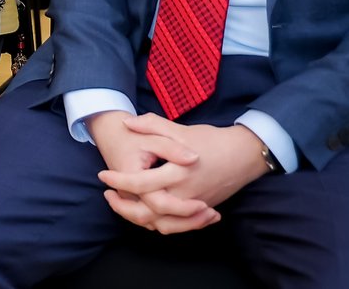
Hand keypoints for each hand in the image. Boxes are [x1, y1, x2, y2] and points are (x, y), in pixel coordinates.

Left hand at [96, 117, 268, 233]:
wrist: (243, 155)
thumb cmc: (212, 140)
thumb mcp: (180, 129)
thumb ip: (152, 125)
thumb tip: (127, 122)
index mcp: (177, 173)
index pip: (140, 184)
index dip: (119, 180)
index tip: (104, 176)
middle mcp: (184, 195)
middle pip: (147, 212)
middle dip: (123, 207)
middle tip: (108, 195)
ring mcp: (193, 206)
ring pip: (160, 224)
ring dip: (138, 219)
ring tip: (123, 206)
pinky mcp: (199, 211)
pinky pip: (175, 225)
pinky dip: (158, 223)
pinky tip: (146, 213)